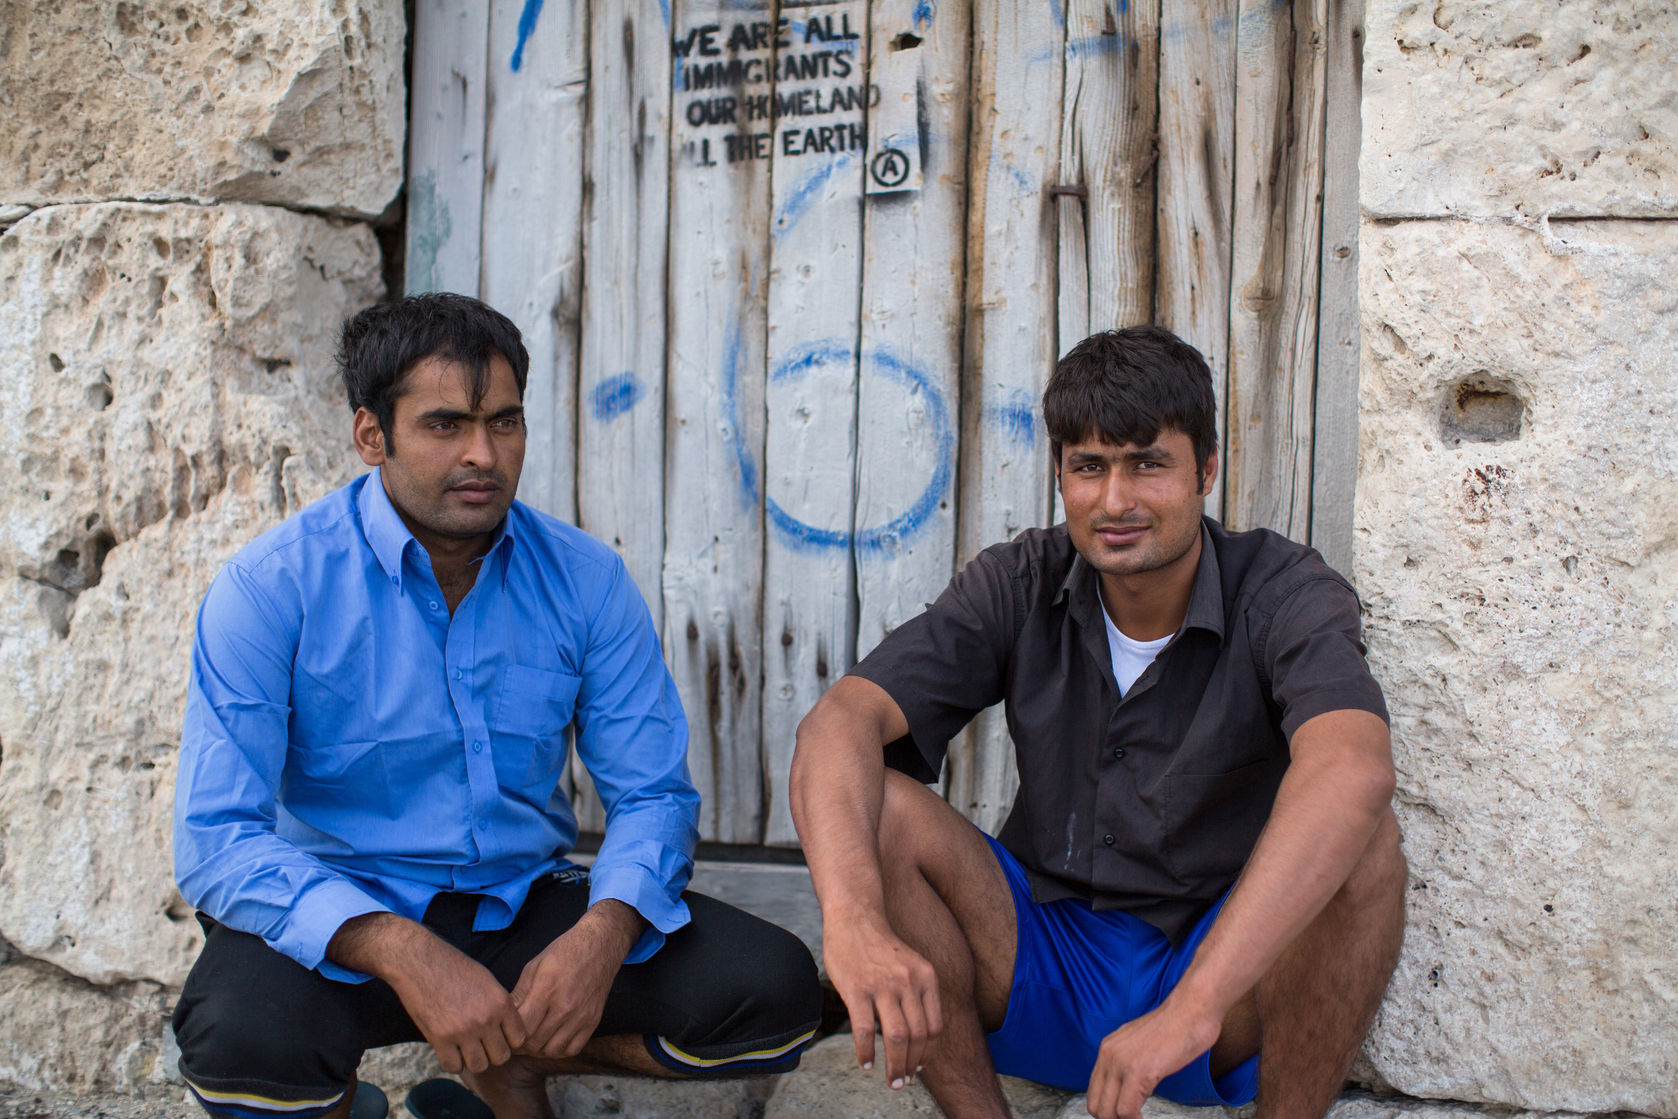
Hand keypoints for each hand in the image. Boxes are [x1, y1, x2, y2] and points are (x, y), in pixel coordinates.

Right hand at [389, 935, 528, 1074]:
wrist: (421, 962)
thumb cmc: (455, 968)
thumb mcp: (487, 981)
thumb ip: (500, 1005)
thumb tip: (507, 1028)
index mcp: (501, 1002)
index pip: (519, 1039)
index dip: (510, 1041)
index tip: (499, 1037)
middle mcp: (486, 1019)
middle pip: (501, 1057)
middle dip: (493, 1053)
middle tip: (482, 1045)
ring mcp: (463, 1031)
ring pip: (480, 1066)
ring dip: (473, 1060)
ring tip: (466, 1049)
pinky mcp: (440, 1039)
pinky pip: (454, 1066)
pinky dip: (453, 1062)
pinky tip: (450, 1051)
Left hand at [510, 901, 640, 1058]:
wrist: (600, 946)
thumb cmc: (564, 952)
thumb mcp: (534, 966)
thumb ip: (519, 995)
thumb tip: (504, 1018)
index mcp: (547, 989)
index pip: (522, 1027)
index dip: (510, 1034)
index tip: (506, 1031)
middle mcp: (565, 1006)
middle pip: (535, 1043)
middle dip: (521, 1045)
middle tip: (515, 1039)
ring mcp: (581, 1015)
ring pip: (552, 1051)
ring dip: (539, 1050)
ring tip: (533, 1040)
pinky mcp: (593, 1021)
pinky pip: (573, 1049)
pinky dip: (559, 1050)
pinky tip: (552, 1040)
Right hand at [822, 916, 942, 1089]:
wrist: (855, 915)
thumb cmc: (880, 944)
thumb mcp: (911, 963)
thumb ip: (916, 992)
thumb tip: (917, 1033)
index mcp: (926, 976)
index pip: (935, 1026)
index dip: (929, 1052)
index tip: (920, 1066)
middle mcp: (908, 981)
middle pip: (918, 1036)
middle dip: (912, 1065)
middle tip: (904, 1081)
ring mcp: (882, 985)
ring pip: (897, 1037)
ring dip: (895, 1065)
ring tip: (891, 1080)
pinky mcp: (856, 989)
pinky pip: (863, 1031)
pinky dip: (866, 1053)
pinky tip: (865, 1064)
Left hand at [1084, 1000, 1221, 1118]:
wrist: (1191, 1009)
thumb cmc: (1176, 1026)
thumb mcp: (1140, 1043)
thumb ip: (1129, 1061)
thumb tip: (1128, 1085)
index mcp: (1107, 1049)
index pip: (1094, 1092)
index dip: (1107, 1110)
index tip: (1123, 1115)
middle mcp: (1109, 1055)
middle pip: (1096, 1105)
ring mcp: (1122, 1064)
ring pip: (1107, 1112)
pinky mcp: (1139, 1072)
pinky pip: (1127, 1111)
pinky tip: (1145, 1118)